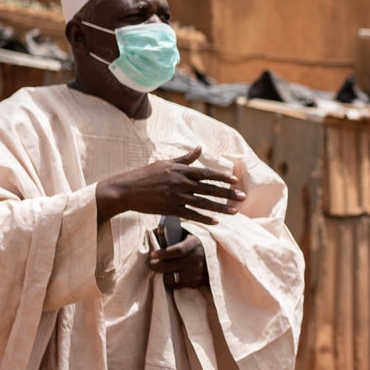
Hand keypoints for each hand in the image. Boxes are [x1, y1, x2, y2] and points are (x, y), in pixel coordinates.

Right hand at [95, 146, 242, 224]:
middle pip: (209, 189)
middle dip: (228, 194)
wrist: (126, 190)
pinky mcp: (170, 209)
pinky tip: (216, 222)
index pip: (206, 173)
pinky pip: (191, 214)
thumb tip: (199, 148)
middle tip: (243, 198)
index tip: (235, 181)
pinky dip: (204, 218)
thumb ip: (185, 159)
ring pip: (203, 203)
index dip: (222, 178)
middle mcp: (181, 183)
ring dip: (220, 208)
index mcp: (180, 170)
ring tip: (234, 211)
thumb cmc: (145, 175)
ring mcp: (176, 196)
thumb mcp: (165, 163)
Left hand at [148, 234, 209, 289]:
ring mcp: (196, 273)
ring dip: (162, 275)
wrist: (216, 255)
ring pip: (172, 278)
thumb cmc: (194, 242)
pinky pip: (176, 286)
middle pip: (171, 266)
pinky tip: (166, 275)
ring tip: (158, 270)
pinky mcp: (195, 282)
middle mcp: (196, 259)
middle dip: (156, 265)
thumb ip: (172, 232)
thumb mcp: (187, 233)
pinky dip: (169, 282)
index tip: (153, 254)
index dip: (163, 253)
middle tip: (151, 263)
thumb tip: (153, 233)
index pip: (178, 250)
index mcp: (194, 244)